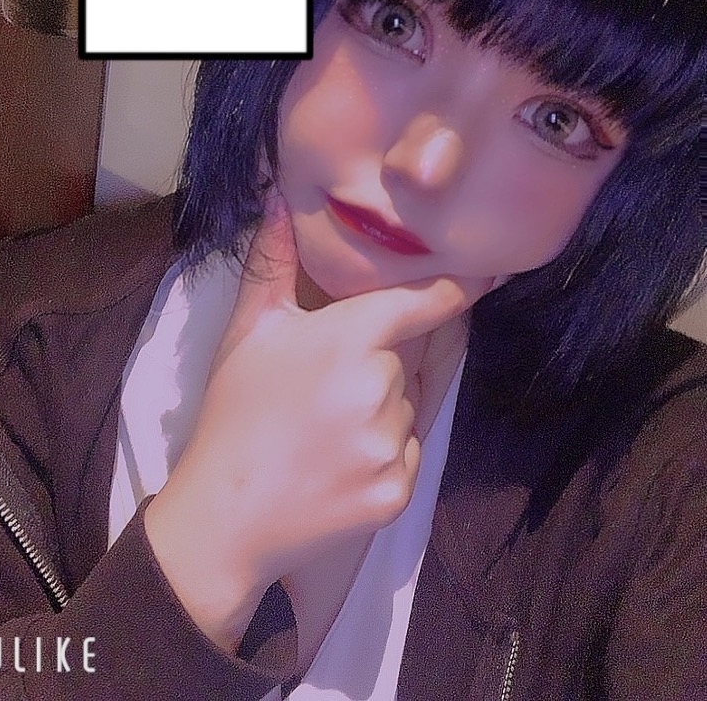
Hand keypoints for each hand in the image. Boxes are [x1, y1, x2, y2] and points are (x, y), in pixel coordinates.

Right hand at [145, 194, 493, 645]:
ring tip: (327, 425)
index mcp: (350, 339)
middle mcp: (383, 387)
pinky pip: (408, 452)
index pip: (424, 302)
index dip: (456, 287)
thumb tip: (279, 195)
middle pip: (410, 357)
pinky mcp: (399, 492)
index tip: (486, 274)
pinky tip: (340, 458)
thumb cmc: (234, 412)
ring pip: (409, 405)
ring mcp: (394, 443)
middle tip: (332, 380)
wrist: (225, 516)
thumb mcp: (248, 329)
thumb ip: (272, 259)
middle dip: (385, 358)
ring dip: (385, 405)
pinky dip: (385, 449)